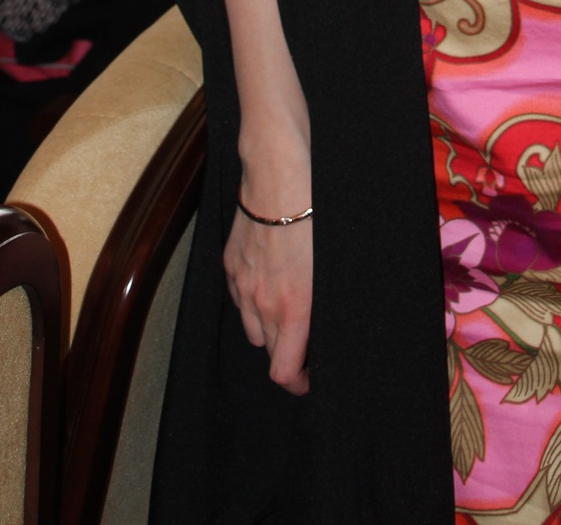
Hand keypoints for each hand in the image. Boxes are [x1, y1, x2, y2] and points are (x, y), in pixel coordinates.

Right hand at [223, 190, 311, 393]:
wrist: (278, 176)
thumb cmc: (314, 216)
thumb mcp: (329, 267)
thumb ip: (320, 305)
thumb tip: (323, 327)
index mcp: (294, 308)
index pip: (284, 372)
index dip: (299, 384)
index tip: (312, 379)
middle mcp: (263, 303)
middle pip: (270, 354)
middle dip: (288, 355)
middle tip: (306, 344)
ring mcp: (243, 284)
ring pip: (253, 330)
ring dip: (269, 330)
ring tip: (287, 312)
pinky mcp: (231, 265)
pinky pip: (240, 301)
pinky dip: (252, 303)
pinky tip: (268, 285)